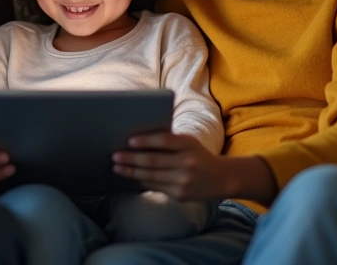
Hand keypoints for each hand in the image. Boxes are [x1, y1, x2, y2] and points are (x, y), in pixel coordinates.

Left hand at [112, 132, 226, 201]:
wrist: (222, 178)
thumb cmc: (198, 155)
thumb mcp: (189, 143)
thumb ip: (169, 141)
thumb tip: (136, 141)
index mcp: (189, 145)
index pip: (165, 141)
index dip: (146, 141)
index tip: (129, 140)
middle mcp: (187, 163)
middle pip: (153, 161)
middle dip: (131, 159)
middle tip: (115, 155)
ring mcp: (183, 181)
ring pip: (151, 176)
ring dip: (131, 172)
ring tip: (117, 167)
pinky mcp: (180, 195)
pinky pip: (155, 186)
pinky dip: (140, 181)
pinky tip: (130, 176)